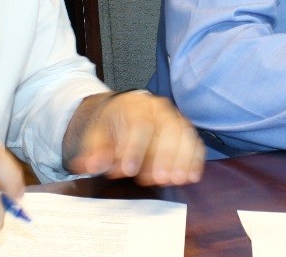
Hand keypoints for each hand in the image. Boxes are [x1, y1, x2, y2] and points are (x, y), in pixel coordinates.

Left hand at [63, 90, 204, 184]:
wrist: (122, 111)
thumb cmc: (111, 125)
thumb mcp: (96, 135)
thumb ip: (94, 151)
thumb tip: (90, 166)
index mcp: (134, 105)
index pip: (139, 124)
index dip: (135, 148)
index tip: (128, 171)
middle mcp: (158, 108)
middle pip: (166, 128)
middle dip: (163, 155)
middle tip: (158, 179)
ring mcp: (174, 117)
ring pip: (184, 134)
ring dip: (182, 159)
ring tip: (176, 180)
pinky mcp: (184, 129)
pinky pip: (194, 141)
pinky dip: (195, 159)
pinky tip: (192, 176)